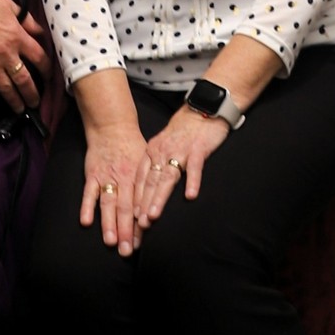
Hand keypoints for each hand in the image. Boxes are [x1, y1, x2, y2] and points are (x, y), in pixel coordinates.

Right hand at [0, 0, 47, 111]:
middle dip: (32, 94)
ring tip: (20, 109)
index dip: (47, 69)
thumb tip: (40, 31)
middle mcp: (6, 54)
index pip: (39, 58)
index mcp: (17, 37)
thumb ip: (27, 20)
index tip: (48, 76)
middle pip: (25, 80)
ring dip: (15, 102)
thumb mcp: (9, 6)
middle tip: (35, 103)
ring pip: (6, 89)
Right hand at [79, 123, 150, 254]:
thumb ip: (152, 181)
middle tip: (128, 251)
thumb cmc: (133, 146)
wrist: (112, 126)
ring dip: (109, 223)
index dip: (142, 225)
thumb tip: (161, 203)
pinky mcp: (92, 174)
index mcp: (139, 177)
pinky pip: (89, 193)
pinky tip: (86, 222)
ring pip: (109, 203)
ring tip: (111, 242)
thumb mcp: (148, 161)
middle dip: (127, 231)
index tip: (143, 243)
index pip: (141, 205)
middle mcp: (124, 178)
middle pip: (126, 208)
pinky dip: (87, 207)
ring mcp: (107, 177)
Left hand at [134, 107, 228, 227]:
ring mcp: (179, 151)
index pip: (140, 179)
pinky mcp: (198, 149)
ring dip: (159, 198)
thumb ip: (156, 164)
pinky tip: (190, 195)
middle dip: (143, 205)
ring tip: (153, 215)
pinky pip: (194, 168)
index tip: (131, 219)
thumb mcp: (164, 145)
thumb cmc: (184, 131)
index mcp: (152, 152)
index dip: (135, 199)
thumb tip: (147, 189)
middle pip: (150, 182)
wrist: (203, 109)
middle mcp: (162, 152)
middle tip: (138, 225)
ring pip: (167, 178)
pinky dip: (192, 181)